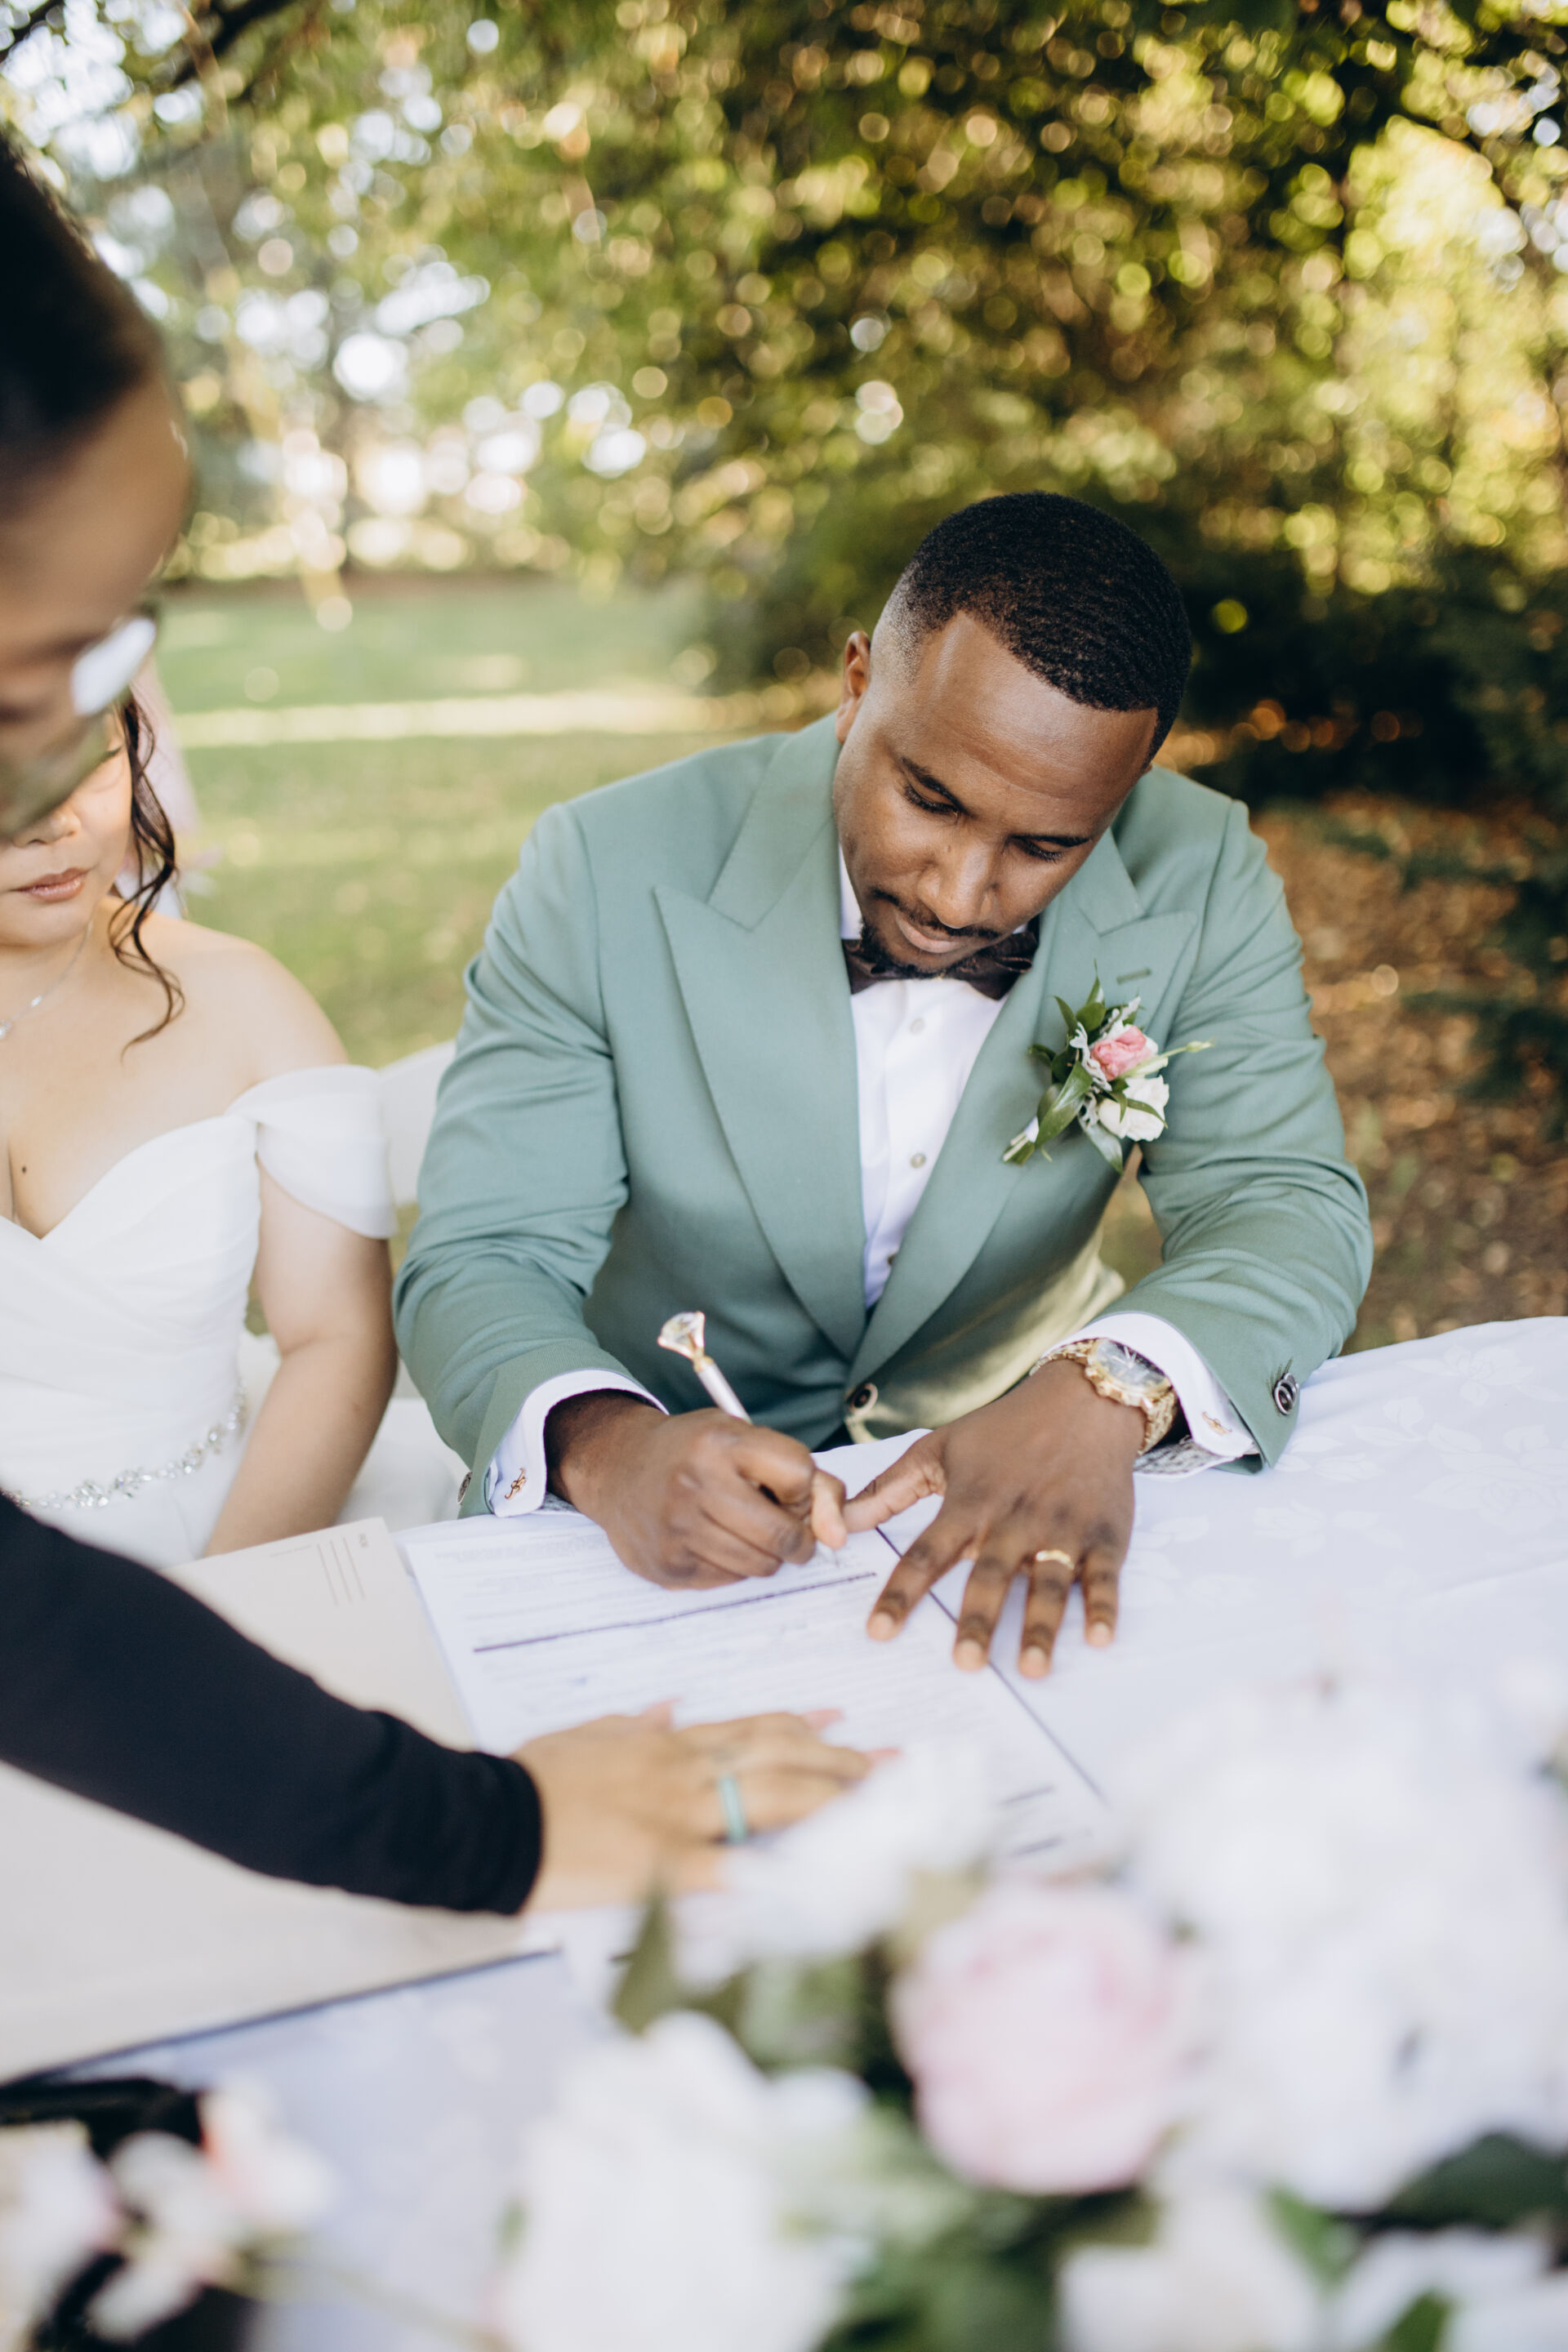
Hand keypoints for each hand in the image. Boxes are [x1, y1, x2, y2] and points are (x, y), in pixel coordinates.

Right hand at [516, 1704, 874, 1908]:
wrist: (491, 1816)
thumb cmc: (535, 1779)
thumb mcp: (587, 1735)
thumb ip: (634, 1724)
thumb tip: (669, 1708)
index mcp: (668, 1745)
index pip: (751, 1730)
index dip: (802, 1727)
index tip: (840, 1722)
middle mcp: (685, 1773)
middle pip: (779, 1761)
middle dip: (840, 1764)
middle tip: (890, 1766)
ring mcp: (677, 1816)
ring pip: (770, 1799)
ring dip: (829, 1801)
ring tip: (876, 1805)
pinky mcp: (660, 1864)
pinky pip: (727, 1869)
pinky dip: (771, 1873)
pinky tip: (812, 1881)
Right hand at [549, 1393, 847, 1589]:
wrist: (618, 1467)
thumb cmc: (695, 1452)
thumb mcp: (747, 1439)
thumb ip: (810, 1480)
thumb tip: (837, 1538)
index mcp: (720, 1442)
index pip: (800, 1476)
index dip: (803, 1489)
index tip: (786, 1490)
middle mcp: (695, 1484)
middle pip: (784, 1535)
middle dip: (797, 1538)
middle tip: (783, 1527)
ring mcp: (678, 1529)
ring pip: (761, 1567)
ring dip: (765, 1554)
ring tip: (743, 1529)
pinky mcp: (668, 1565)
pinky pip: (729, 1581)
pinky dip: (733, 1566)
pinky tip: (711, 1540)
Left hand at [842, 1361, 1143, 1677]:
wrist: (1084, 1400)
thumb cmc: (1004, 1428)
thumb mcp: (938, 1448)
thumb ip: (888, 1489)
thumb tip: (840, 1523)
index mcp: (970, 1502)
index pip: (927, 1553)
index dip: (901, 1593)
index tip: (879, 1631)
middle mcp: (1014, 1519)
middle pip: (991, 1576)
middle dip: (979, 1620)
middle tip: (965, 1663)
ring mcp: (1062, 1528)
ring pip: (1049, 1583)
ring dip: (1041, 1626)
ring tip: (1031, 1668)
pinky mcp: (1104, 1535)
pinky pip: (1104, 1576)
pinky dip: (1103, 1607)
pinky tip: (1099, 1639)